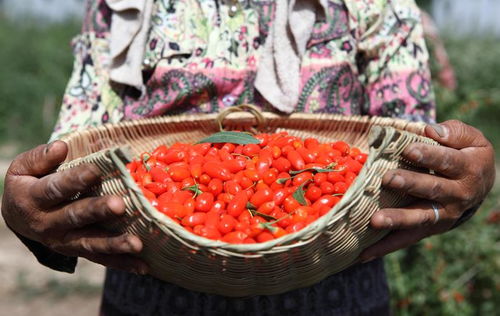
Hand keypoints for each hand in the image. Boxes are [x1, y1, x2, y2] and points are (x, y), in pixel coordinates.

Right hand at [1, 141, 147, 273]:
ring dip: (115, 244)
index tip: (96, 170)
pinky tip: (143, 266)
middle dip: (99, 210)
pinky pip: (101, 259)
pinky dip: (122, 263)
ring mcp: (63, 241)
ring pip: (90, 243)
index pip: (55, 188)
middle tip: (120, 205)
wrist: (19, 216)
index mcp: (33, 198)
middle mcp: (48, 223)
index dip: (75, 179)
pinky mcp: (77, 251)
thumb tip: (62, 147)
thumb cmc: (29, 182)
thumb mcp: (24, 167)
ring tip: (137, 243)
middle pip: (75, 217)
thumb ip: (41, 157)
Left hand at [359, 120, 495, 261]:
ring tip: (375, 220)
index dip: (429, 156)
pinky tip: (363, 253)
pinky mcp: (428, 229)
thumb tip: (431, 130)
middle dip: (409, 184)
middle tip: (388, 179)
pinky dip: (385, 247)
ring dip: (397, 220)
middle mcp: (457, 196)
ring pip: (419, 218)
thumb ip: (453, 132)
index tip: (408, 150)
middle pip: (431, 190)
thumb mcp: (470, 139)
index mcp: (467, 170)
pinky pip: (406, 239)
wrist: (480, 186)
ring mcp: (442, 215)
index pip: (447, 162)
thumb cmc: (466, 155)